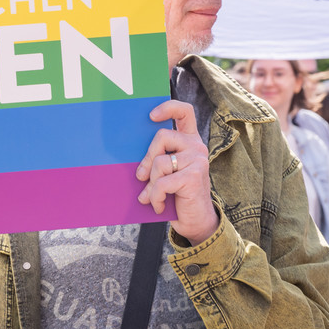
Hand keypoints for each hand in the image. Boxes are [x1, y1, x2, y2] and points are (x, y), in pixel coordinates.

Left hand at [136, 100, 217, 245]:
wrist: (195, 220)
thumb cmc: (177, 194)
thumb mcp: (166, 172)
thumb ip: (157, 158)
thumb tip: (131, 157)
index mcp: (190, 141)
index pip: (184, 112)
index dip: (168, 107)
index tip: (151, 116)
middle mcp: (197, 146)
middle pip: (161, 136)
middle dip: (146, 159)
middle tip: (141, 177)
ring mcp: (197, 160)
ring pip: (159, 163)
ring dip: (150, 184)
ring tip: (152, 196)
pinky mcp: (193, 176)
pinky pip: (161, 183)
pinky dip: (155, 197)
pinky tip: (158, 205)